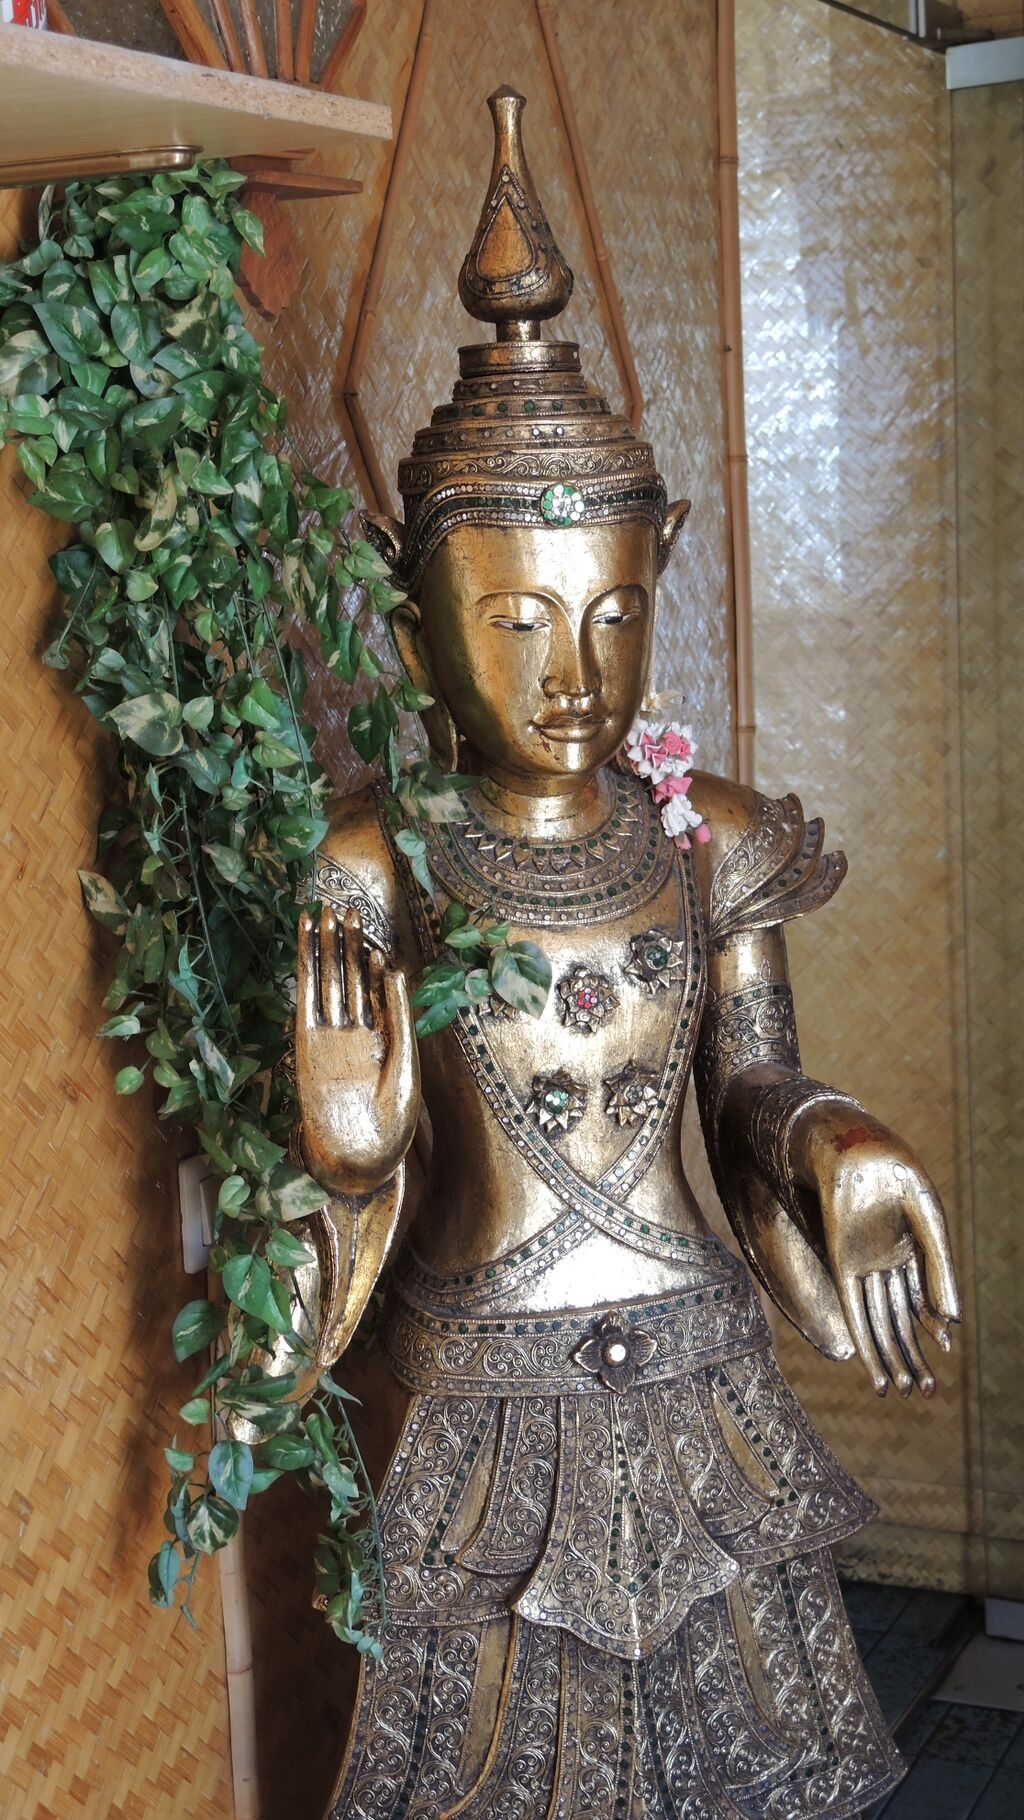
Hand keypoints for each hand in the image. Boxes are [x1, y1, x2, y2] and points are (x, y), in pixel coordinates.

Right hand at [296, 905, 419, 1196]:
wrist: (362, 1161)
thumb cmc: (393, 1124)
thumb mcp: (406, 1064)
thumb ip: (399, 1016)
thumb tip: (394, 968)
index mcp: (382, 1038)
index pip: (375, 990)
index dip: (370, 958)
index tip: (369, 928)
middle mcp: (355, 1034)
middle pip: (349, 978)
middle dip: (346, 944)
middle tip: (342, 907)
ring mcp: (330, 1037)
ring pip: (327, 982)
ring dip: (324, 949)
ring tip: (321, 914)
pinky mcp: (308, 1045)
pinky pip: (305, 1000)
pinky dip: (304, 971)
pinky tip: (305, 946)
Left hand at [794, 1105, 959, 1397]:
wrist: (854, 1147)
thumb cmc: (895, 1174)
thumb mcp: (927, 1221)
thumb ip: (939, 1268)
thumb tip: (952, 1322)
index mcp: (910, 1249)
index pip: (922, 1299)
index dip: (933, 1327)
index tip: (947, 1354)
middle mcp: (885, 1262)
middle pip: (900, 1318)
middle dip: (911, 1356)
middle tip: (924, 1393)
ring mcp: (863, 1264)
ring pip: (878, 1320)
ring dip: (888, 1356)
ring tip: (898, 1391)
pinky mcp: (840, 1263)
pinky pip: (853, 1307)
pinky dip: (862, 1337)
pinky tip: (868, 1365)